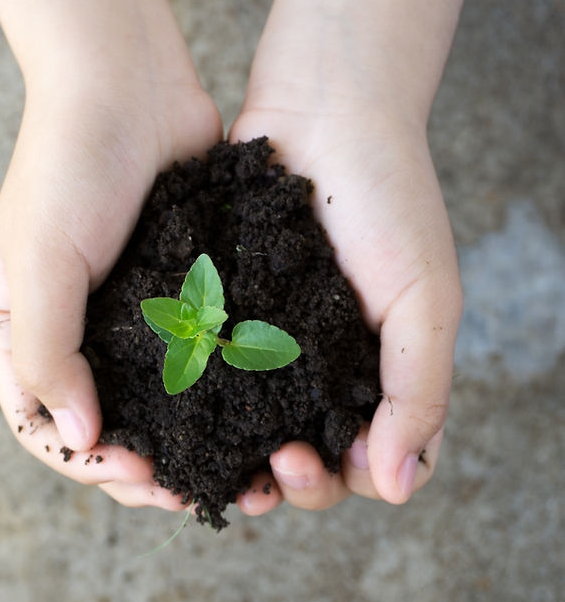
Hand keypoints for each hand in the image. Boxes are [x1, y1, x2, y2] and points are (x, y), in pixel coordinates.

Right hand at [0, 0, 222, 509]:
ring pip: (153, 402)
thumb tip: (80, 437)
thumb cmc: (66, 167)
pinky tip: (251, 415)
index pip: (40, 423)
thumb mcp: (37, 263)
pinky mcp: (176, 292)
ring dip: (188, 442)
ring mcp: (127, 315)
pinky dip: (216, 393)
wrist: (127, 84)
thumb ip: (47, 352)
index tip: (139, 471)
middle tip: (194, 492)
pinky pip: (193, 359)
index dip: (86, 461)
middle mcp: (71, 330)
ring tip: (234, 472)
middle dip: (144, 468)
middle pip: (102, 425)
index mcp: (19, 328)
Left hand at [227, 97, 461, 513]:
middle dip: (287, 478)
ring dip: (232, 453)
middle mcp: (317, 366)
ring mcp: (264, 341)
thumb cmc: (389, 201)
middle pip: (300, 456)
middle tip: (269, 464)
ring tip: (213, 456)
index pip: (362, 461)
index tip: (315, 459)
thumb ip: (418, 391)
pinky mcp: (219, 309)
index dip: (340, 478)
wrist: (324, 114)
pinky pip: (203, 367)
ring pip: (245, 425)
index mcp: (374, 373)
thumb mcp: (424, 298)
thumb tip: (396, 487)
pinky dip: (194, 397)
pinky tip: (176, 408)